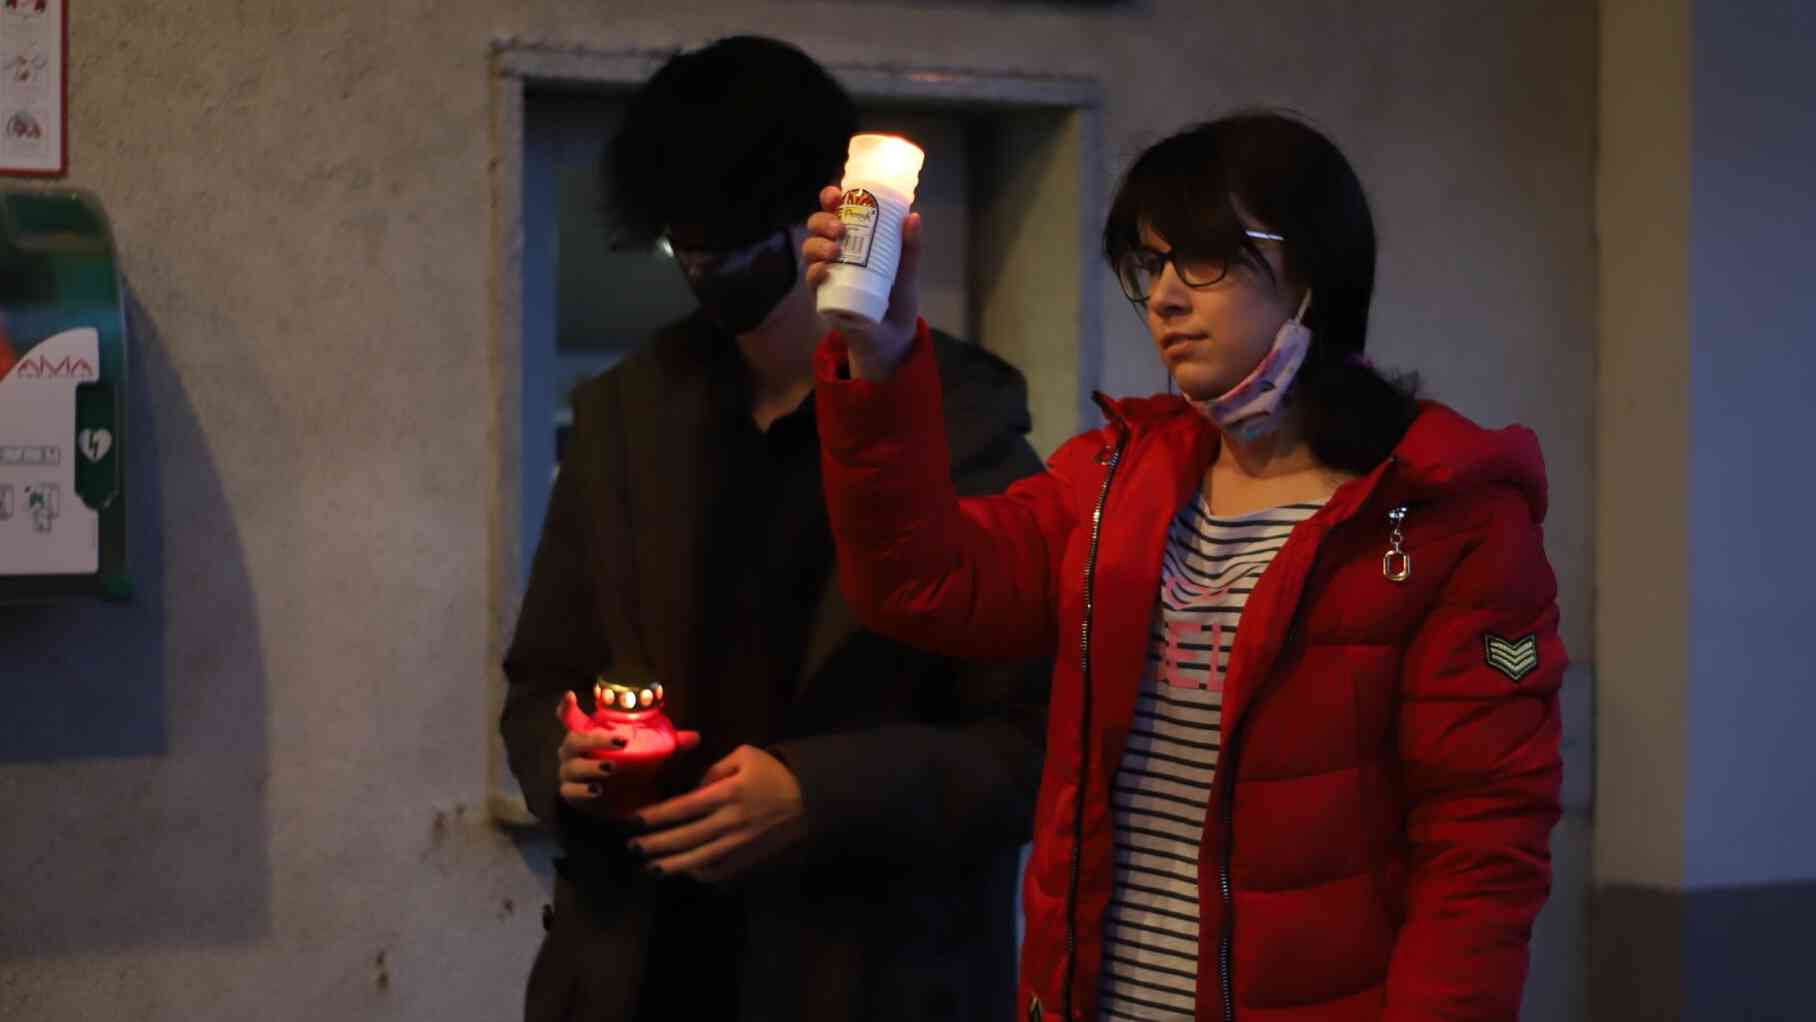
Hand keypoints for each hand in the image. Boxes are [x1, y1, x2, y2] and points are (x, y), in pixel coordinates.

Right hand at [554, 691, 700, 817]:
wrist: (622, 803)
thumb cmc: (631, 769)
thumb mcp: (651, 754)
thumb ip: (669, 744)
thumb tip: (695, 737)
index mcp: (588, 735)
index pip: (571, 717)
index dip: (567, 707)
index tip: (571, 695)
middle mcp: (573, 752)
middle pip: (575, 740)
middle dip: (596, 739)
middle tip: (622, 742)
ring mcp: (569, 773)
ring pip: (571, 767)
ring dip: (591, 767)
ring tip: (611, 768)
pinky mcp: (570, 795)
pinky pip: (570, 792)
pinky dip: (583, 791)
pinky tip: (598, 790)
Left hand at [628, 745, 807, 882]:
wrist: (810, 799)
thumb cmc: (773, 772)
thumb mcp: (745, 755)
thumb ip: (713, 770)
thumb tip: (693, 789)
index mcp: (727, 794)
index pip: (682, 808)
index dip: (654, 817)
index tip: (631, 821)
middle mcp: (729, 822)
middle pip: (684, 838)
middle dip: (653, 844)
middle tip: (630, 846)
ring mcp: (738, 844)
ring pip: (697, 860)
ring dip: (669, 865)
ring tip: (647, 867)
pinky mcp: (748, 858)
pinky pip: (718, 871)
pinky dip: (697, 873)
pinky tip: (682, 870)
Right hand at [803, 184, 922, 379]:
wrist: (894, 336)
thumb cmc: (898, 298)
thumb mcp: (907, 270)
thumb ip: (910, 246)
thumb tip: (913, 216)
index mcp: (853, 239)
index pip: (835, 212)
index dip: (830, 199)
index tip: (836, 194)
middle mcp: (835, 254)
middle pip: (816, 228)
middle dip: (822, 221)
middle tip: (840, 227)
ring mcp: (827, 275)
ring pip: (810, 251)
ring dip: (818, 244)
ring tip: (836, 248)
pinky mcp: (824, 298)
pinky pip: (812, 282)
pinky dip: (815, 273)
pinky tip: (825, 270)